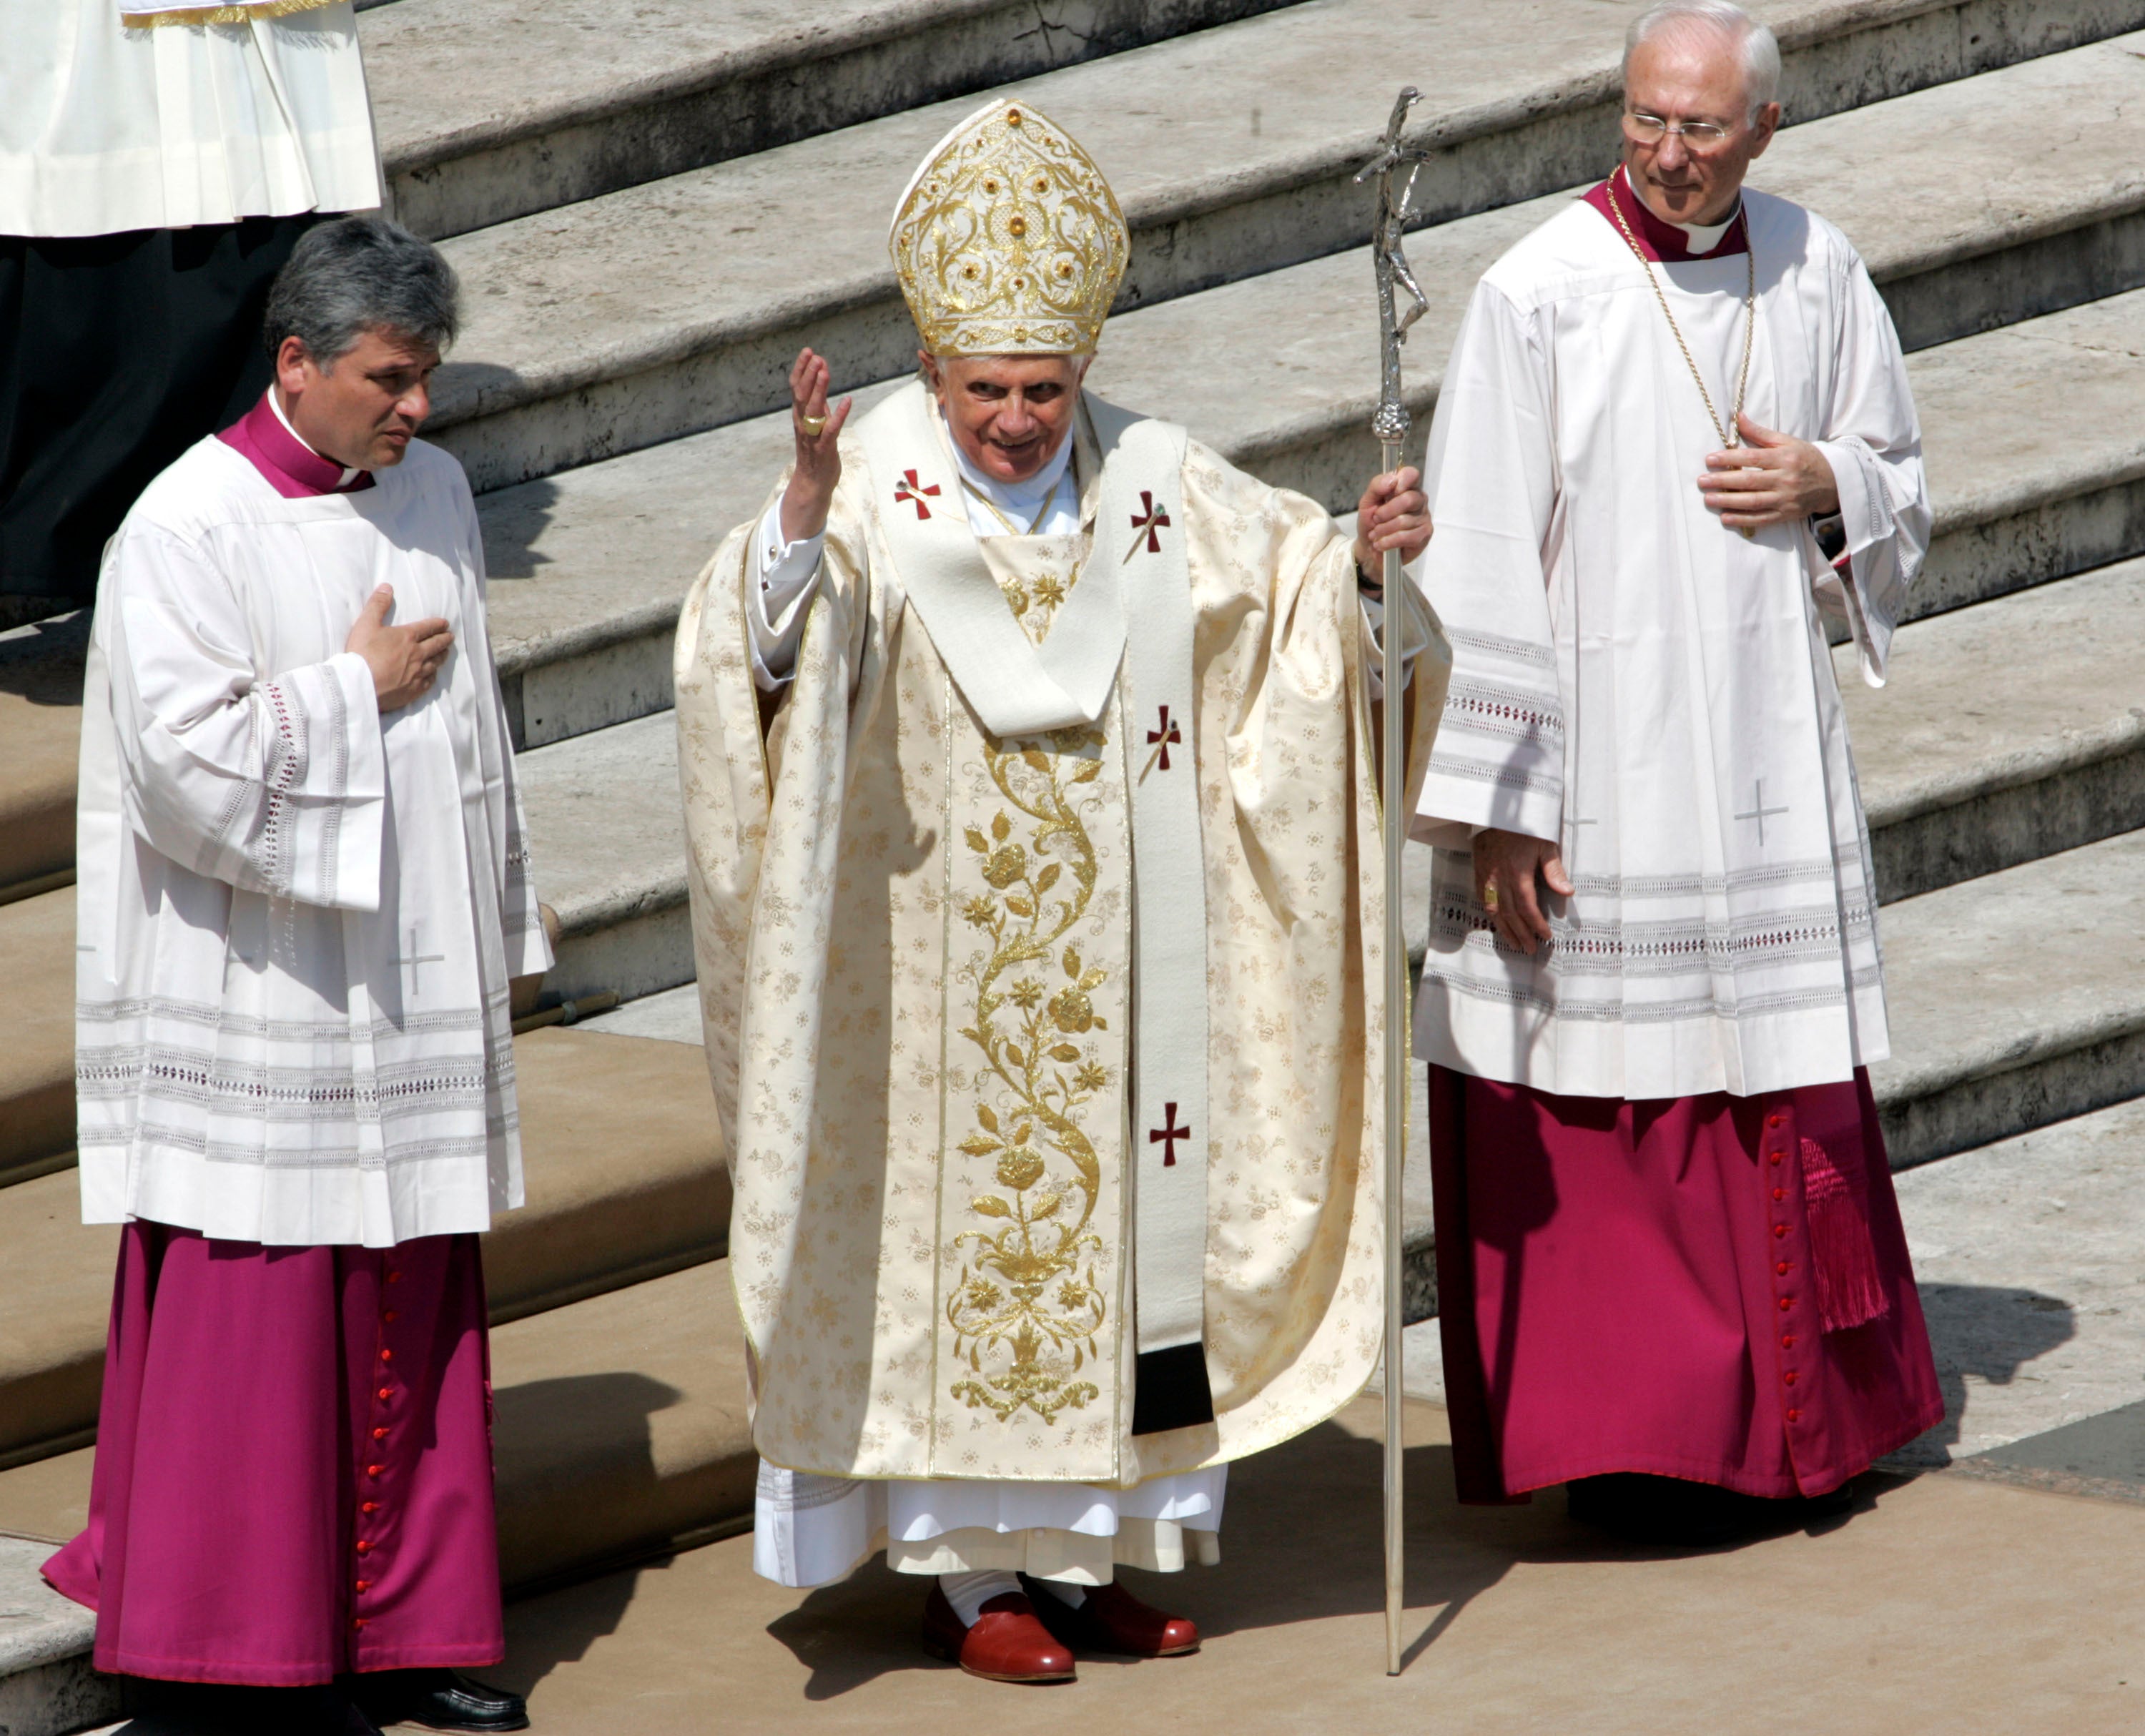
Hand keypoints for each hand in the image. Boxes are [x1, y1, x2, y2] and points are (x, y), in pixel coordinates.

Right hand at [345, 585, 452, 711]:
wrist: (359, 684)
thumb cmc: (362, 652)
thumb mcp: (366, 623)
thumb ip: (377, 604)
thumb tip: (387, 587)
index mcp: (407, 637)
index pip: (427, 628)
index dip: (438, 624)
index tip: (445, 624)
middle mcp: (417, 655)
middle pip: (436, 645)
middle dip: (444, 639)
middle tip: (450, 637)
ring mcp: (417, 673)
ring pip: (435, 663)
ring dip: (442, 657)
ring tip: (445, 653)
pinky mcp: (414, 690)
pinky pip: (429, 682)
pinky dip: (433, 676)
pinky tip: (433, 675)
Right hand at [778, 348, 852, 544]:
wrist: (812, 484)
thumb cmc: (816, 452)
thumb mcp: (816, 424)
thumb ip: (819, 404)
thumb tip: (821, 379)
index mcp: (800, 416)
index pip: (796, 388)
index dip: (801, 369)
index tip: (808, 351)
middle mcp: (803, 424)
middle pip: (802, 395)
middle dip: (808, 375)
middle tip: (816, 356)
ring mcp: (813, 437)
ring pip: (813, 410)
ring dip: (819, 390)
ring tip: (825, 371)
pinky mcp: (825, 449)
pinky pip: (831, 430)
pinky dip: (839, 415)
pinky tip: (847, 401)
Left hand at [1353, 465, 1430, 580]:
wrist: (1369, 548)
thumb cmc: (1371, 522)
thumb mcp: (1367, 501)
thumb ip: (1377, 486)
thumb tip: (1392, 480)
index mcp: (1406, 487)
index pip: (1411, 474)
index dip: (1401, 481)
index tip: (1388, 494)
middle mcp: (1419, 499)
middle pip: (1408, 499)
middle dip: (1385, 512)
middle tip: (1376, 519)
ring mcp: (1424, 517)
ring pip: (1404, 521)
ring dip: (1383, 530)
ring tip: (1375, 535)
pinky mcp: (1424, 534)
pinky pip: (1406, 537)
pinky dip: (1388, 541)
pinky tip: (1381, 544)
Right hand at [1473, 827, 1571, 954]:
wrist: (1494, 813)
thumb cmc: (1523, 828)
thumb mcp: (1544, 844)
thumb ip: (1553, 870)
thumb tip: (1567, 892)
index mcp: (1517, 873)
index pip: (1527, 906)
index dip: (1536, 924)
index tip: (1545, 936)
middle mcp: (1500, 880)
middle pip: (1510, 914)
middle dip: (1522, 934)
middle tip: (1531, 950)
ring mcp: (1487, 879)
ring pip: (1495, 911)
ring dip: (1505, 930)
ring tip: (1515, 945)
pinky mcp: (1479, 876)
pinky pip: (1484, 902)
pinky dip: (1492, 917)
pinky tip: (1498, 925)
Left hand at [1697, 413, 1840, 531]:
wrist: (1832, 482)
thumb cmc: (1804, 459)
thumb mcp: (1786, 442)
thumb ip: (1760, 433)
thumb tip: (1737, 418)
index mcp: (1785, 458)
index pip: (1753, 458)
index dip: (1730, 459)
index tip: (1709, 460)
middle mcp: (1786, 479)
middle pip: (1750, 480)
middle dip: (1723, 481)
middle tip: (1702, 481)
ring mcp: (1786, 499)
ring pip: (1753, 501)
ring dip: (1728, 501)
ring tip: (1708, 498)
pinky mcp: (1786, 514)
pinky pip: (1761, 519)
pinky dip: (1743, 520)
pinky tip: (1726, 518)